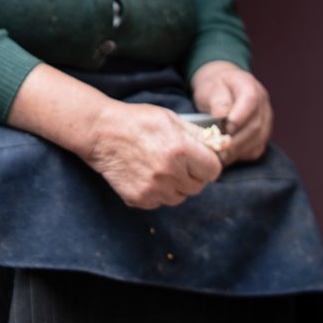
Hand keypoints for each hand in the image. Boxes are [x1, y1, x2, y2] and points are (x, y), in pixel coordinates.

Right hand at [82, 100, 223, 208]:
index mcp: (180, 150)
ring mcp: (153, 188)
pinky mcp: (140, 198)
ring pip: (180, 197)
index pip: (213, 171)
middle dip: (193, 176)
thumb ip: (198, 135)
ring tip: (161, 168)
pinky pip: (160, 202)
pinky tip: (147, 175)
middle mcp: (169, 172)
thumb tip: (222, 146)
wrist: (100, 133)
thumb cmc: (138, 121)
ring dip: (176, 186)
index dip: (208, 165)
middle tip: (179, 163)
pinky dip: (158, 193)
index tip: (201, 161)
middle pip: (198, 186)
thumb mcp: (171, 119)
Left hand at [190, 60, 271, 162]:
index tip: (225, 129)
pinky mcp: (263, 135)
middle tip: (218, 149)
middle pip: (255, 125)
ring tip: (220, 156)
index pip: (250, 101)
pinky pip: (256, 149)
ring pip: (257, 140)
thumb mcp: (211, 87)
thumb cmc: (214, 88)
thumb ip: (217, 100)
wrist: (222, 90)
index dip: (239, 117)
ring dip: (238, 150)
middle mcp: (262, 104)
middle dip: (236, 140)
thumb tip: (221, 115)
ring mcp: (266, 120)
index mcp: (249, 86)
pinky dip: (241, 155)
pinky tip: (227, 156)